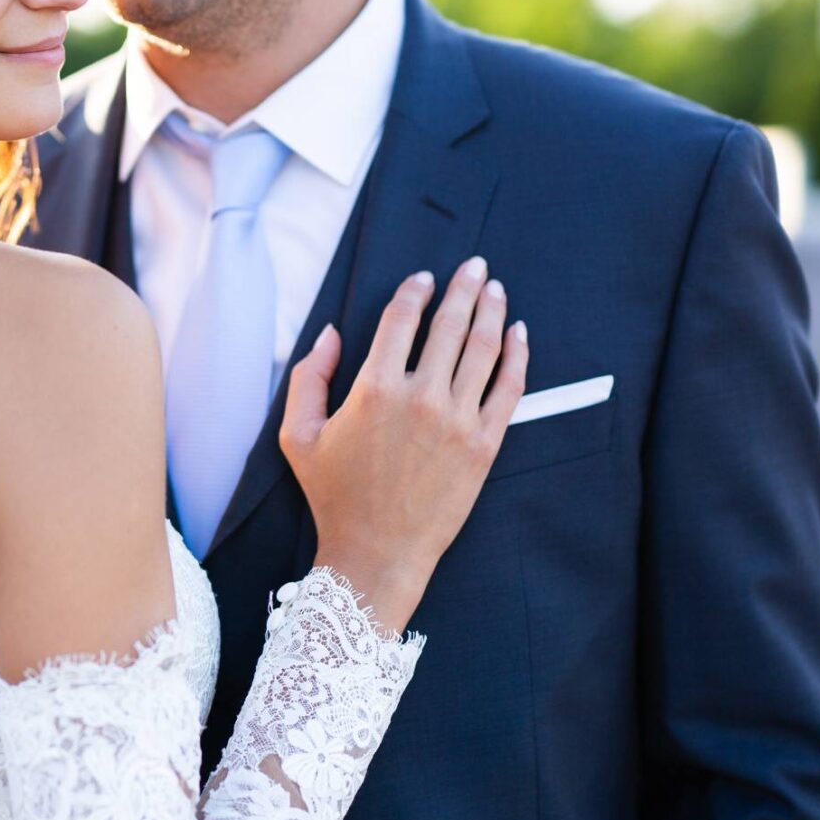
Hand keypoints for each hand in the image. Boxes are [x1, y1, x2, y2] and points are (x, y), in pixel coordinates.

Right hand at [280, 257, 527, 632]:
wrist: (377, 553)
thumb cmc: (334, 495)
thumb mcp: (299, 434)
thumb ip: (308, 375)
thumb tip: (331, 332)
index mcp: (374, 387)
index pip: (401, 318)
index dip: (415, 290)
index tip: (424, 277)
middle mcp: (419, 397)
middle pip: (449, 324)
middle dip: (464, 287)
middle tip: (475, 265)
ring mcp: (456, 421)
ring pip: (483, 349)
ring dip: (493, 312)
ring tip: (496, 289)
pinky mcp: (483, 446)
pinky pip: (509, 390)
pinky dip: (518, 356)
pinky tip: (520, 334)